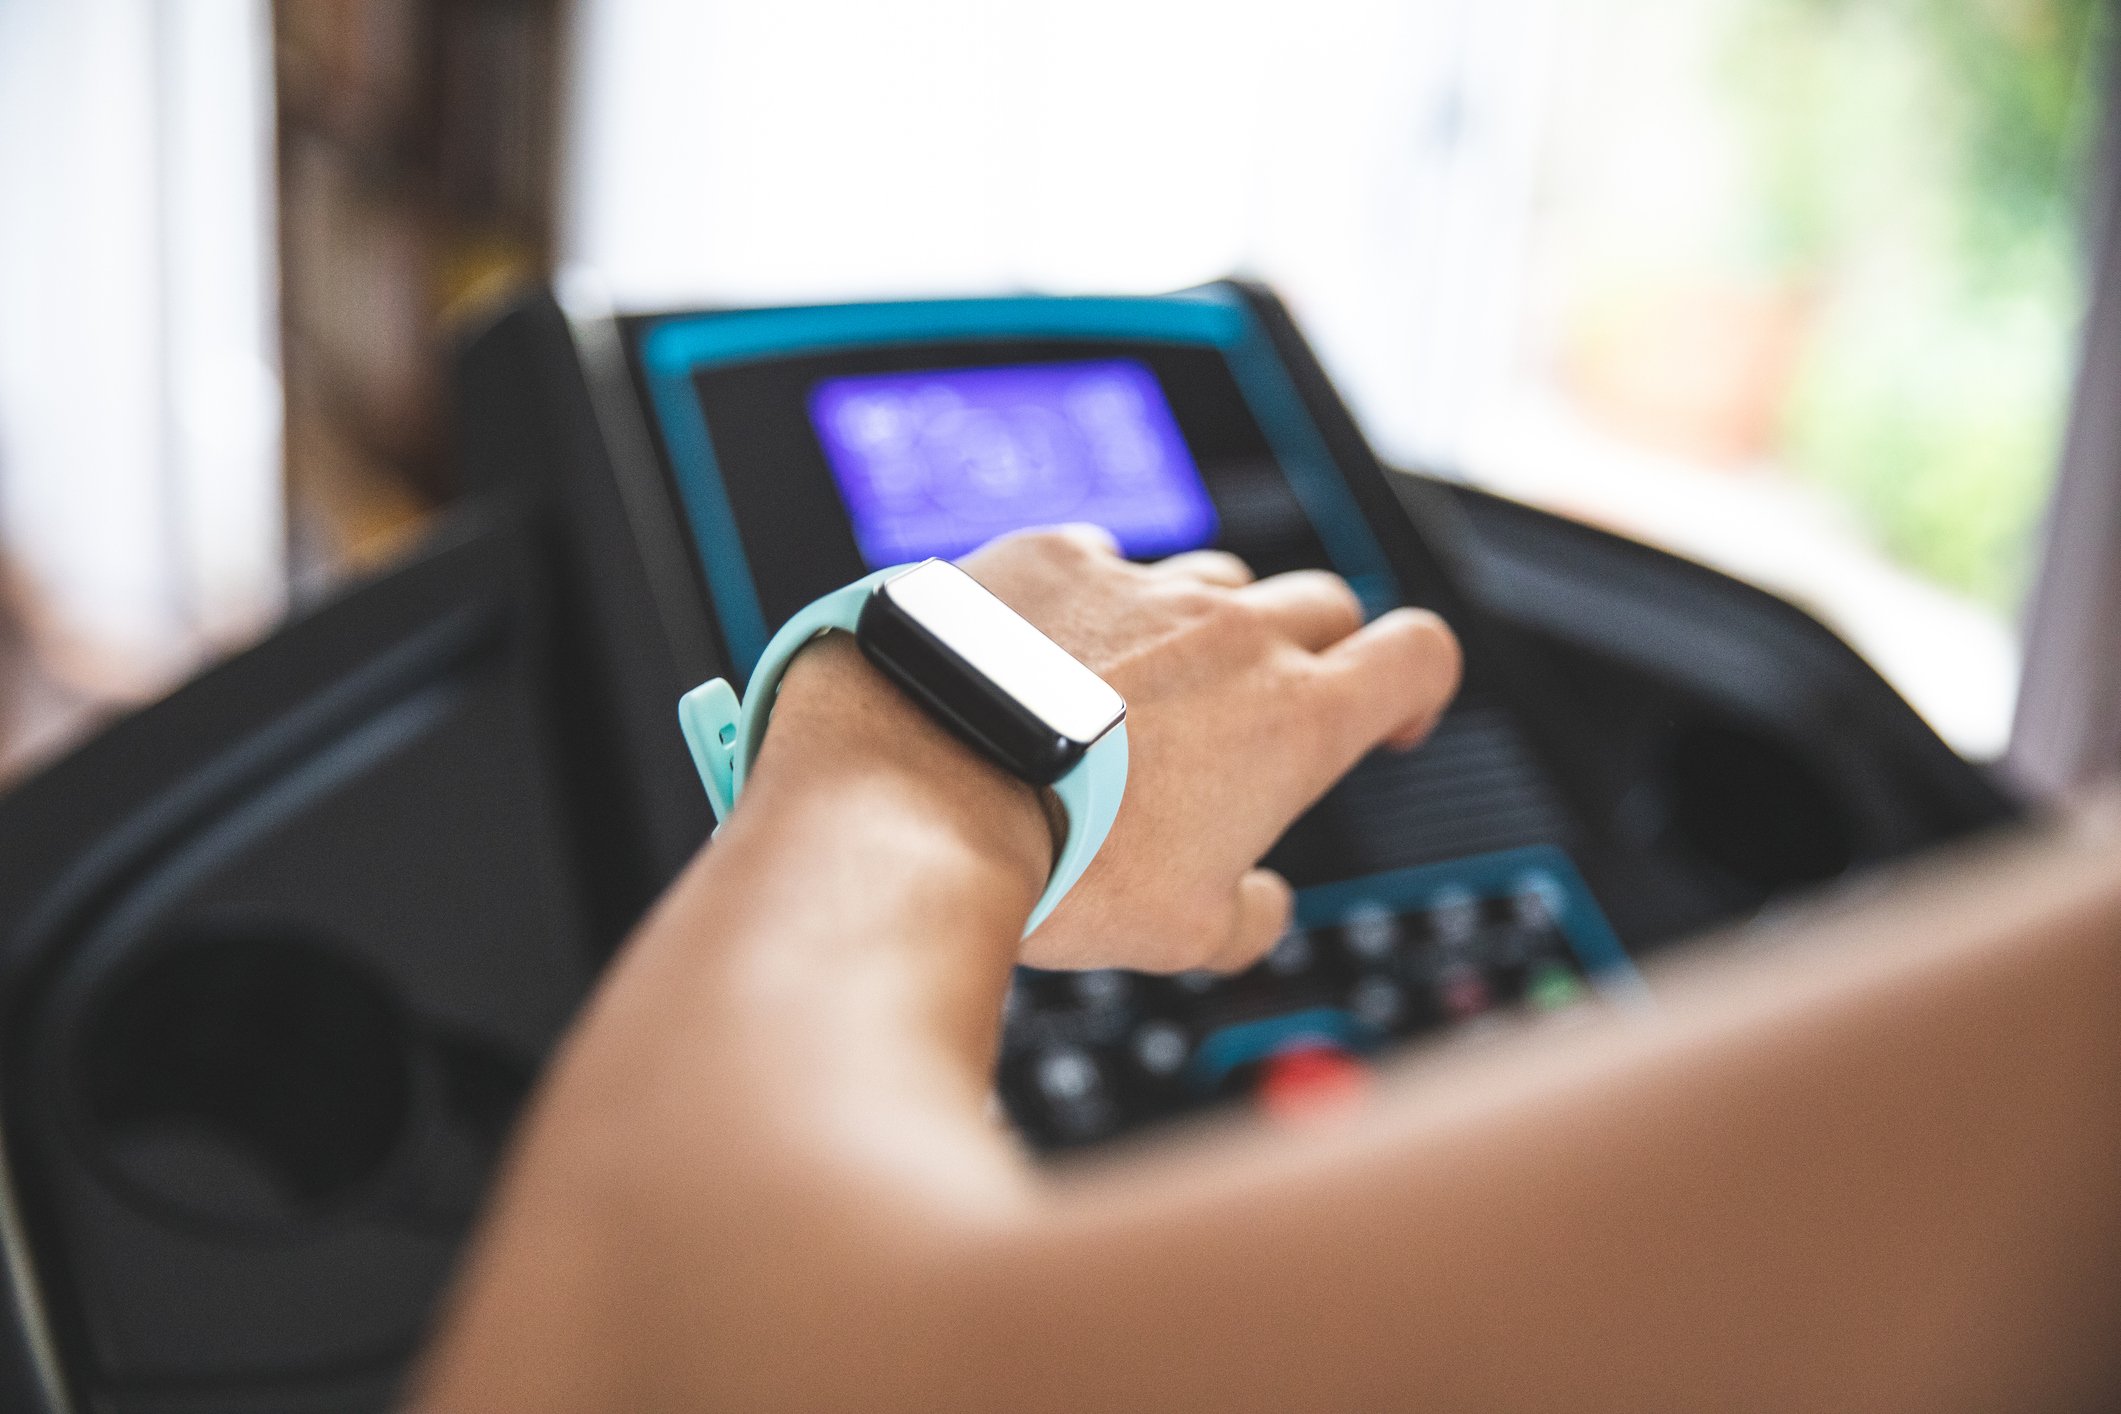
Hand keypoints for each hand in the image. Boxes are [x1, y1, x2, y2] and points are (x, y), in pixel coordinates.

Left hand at [959, 527, 1460, 972]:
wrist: (923, 798)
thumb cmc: (1061, 873)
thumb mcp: (1185, 936)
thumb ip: (1250, 915)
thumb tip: (1261, 906)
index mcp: (1296, 716)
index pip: (1421, 653)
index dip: (1419, 682)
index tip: (1389, 713)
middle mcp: (1232, 632)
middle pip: (1324, 603)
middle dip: (1313, 652)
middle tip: (1254, 717)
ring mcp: (1142, 585)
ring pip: (1214, 579)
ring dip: (1202, 627)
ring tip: (1139, 695)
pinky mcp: (1053, 556)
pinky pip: (1103, 558)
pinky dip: (1096, 599)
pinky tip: (1052, 652)